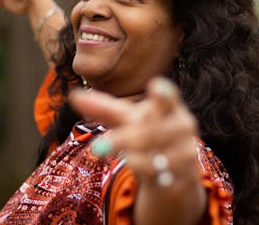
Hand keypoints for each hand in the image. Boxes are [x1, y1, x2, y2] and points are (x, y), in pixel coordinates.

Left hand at [70, 78, 199, 187]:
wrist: (175, 172)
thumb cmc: (148, 136)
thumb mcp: (127, 120)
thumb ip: (103, 108)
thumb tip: (73, 95)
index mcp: (169, 108)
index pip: (168, 97)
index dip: (163, 93)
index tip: (156, 86)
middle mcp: (181, 126)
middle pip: (150, 130)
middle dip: (124, 138)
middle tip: (95, 146)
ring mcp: (185, 149)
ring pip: (152, 150)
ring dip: (128, 152)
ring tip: (104, 152)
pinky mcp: (184, 172)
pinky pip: (157, 170)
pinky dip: (139, 166)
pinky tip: (129, 162)